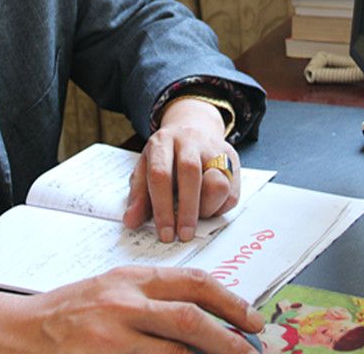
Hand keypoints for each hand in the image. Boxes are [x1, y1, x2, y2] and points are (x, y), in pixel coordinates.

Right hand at [17, 265, 263, 352]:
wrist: (20, 333)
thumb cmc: (70, 312)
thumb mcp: (113, 290)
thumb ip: (153, 298)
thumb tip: (206, 316)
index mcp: (131, 279)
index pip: (192, 281)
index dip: (229, 301)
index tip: (253, 319)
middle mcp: (124, 304)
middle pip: (191, 319)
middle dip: (229, 339)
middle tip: (252, 352)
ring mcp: (112, 338)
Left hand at [123, 98, 240, 241]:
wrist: (193, 127)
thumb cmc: (166, 157)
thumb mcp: (146, 170)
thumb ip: (138, 197)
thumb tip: (131, 221)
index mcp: (162, 141)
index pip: (160, 174)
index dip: (162, 207)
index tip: (165, 233)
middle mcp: (189, 140)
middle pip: (190, 172)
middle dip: (187, 210)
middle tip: (183, 235)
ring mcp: (214, 148)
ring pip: (218, 182)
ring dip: (207, 207)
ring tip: (197, 214)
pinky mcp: (232, 158)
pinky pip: (232, 192)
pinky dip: (220, 207)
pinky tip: (208, 206)